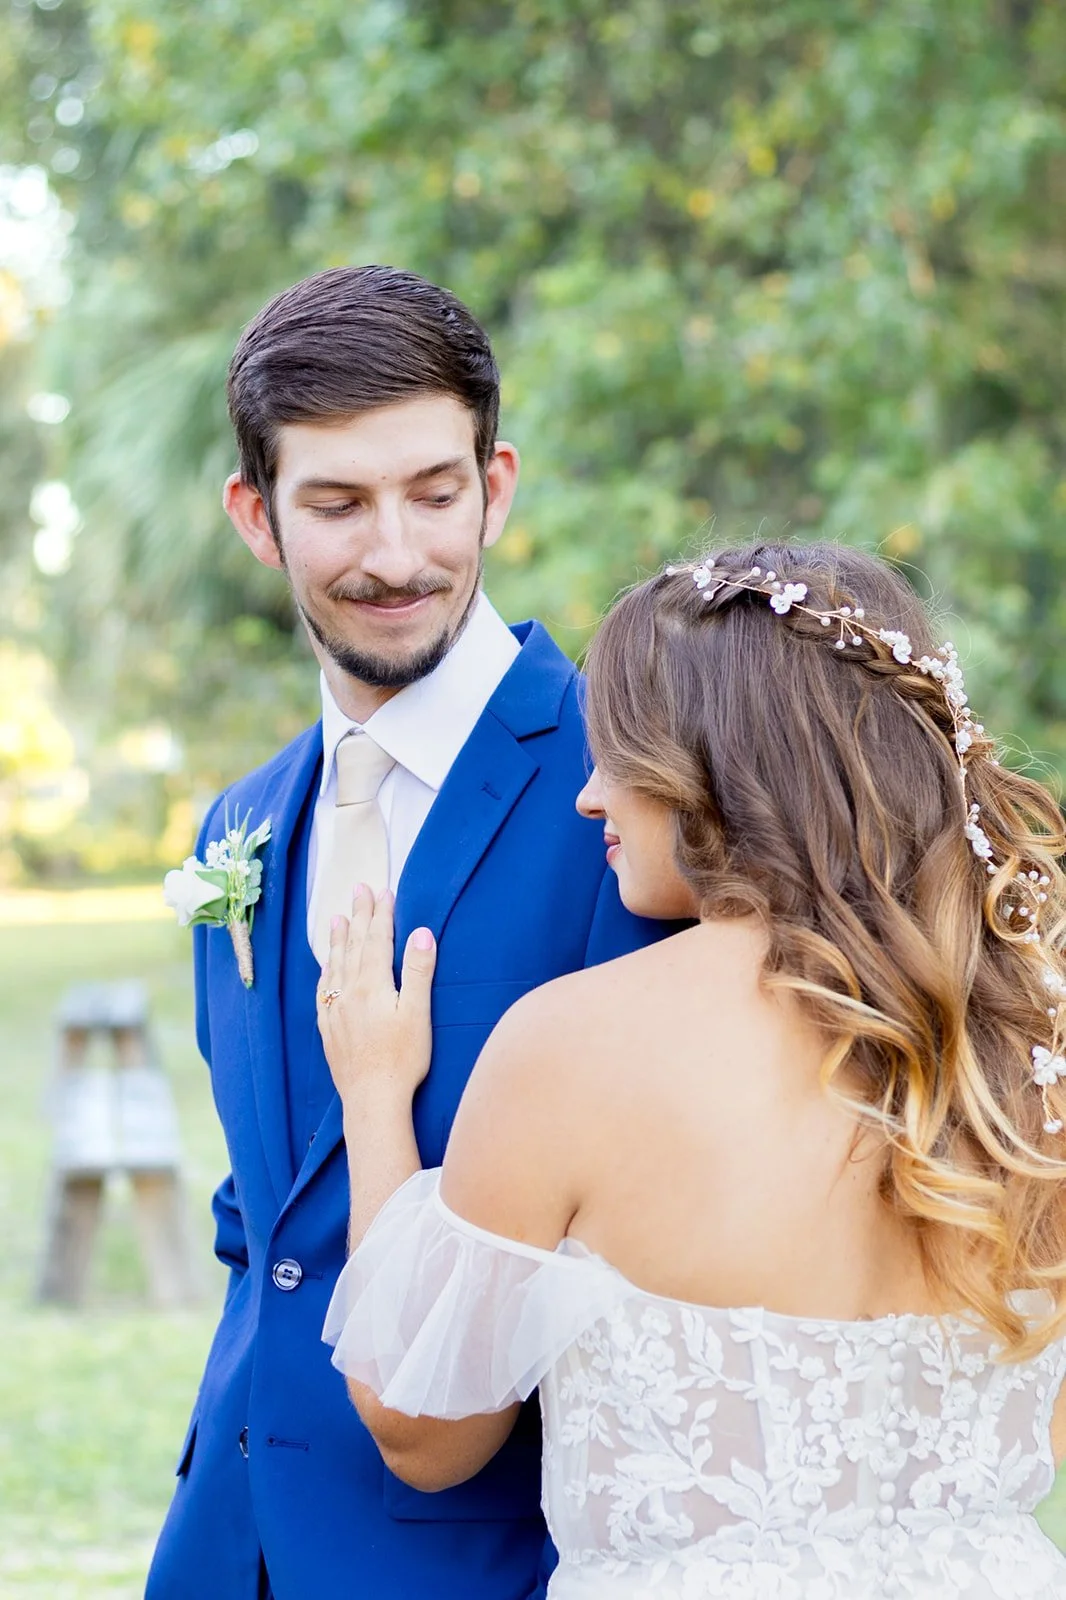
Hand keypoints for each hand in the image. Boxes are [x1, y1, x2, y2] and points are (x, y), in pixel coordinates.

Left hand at [316, 885, 435, 1107]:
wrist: (372, 1099)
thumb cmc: (402, 1059)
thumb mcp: (418, 1013)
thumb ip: (418, 971)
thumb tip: (421, 933)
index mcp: (372, 985)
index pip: (377, 940)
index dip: (381, 914)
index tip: (384, 891)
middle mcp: (349, 992)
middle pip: (354, 945)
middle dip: (359, 915)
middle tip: (360, 889)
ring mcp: (336, 1010)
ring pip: (335, 964)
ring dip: (338, 939)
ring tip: (337, 918)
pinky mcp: (330, 1029)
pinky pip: (323, 990)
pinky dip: (326, 971)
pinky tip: (326, 967)